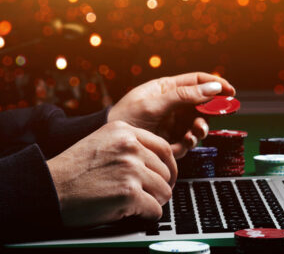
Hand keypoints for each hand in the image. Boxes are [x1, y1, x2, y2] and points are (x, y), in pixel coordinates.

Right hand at [47, 120, 175, 227]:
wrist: (50, 187)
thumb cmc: (75, 169)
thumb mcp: (103, 142)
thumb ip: (130, 145)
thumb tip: (158, 162)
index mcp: (125, 131)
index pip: (164, 147)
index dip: (169, 166)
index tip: (167, 176)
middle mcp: (130, 146)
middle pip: (166, 170)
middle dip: (160, 185)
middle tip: (150, 194)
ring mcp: (130, 169)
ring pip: (164, 190)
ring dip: (155, 201)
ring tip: (138, 203)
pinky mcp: (129, 193)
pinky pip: (155, 209)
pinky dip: (148, 215)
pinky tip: (133, 213)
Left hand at [108, 72, 234, 158]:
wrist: (111, 142)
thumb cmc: (127, 116)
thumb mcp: (154, 103)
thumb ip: (183, 95)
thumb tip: (213, 88)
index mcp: (167, 89)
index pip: (196, 82)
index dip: (215, 84)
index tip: (231, 91)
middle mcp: (173, 106)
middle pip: (202, 104)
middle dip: (213, 109)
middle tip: (222, 113)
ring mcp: (172, 124)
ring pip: (198, 124)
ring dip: (201, 127)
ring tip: (197, 130)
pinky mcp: (171, 141)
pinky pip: (188, 141)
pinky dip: (190, 141)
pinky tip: (185, 141)